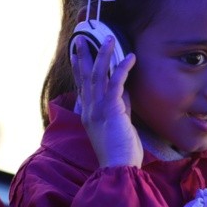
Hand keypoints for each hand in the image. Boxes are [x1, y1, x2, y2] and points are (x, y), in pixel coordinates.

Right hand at [71, 35, 142, 166]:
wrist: (118, 168)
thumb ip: (120, 107)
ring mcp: (98, 109)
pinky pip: (115, 83)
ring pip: (98, 75)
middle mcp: (90, 109)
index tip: (77, 53)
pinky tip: (130, 57)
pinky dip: (122, 68)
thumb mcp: (119, 124)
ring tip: (109, 38)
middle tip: (81, 37)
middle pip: (85, 76)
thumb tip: (124, 91)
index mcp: (89, 114)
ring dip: (104, 54)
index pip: (82, 86)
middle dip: (83, 55)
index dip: (79, 68)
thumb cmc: (121, 152)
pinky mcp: (110, 110)